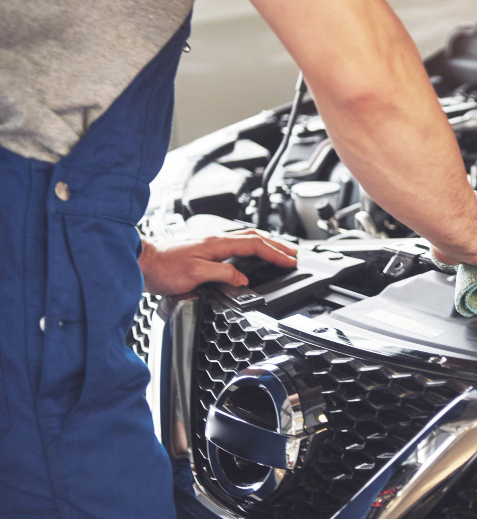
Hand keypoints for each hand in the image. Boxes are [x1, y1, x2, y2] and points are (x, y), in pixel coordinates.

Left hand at [138, 230, 297, 295]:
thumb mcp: (196, 274)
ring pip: (246, 240)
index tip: (289, 261)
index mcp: (217, 244)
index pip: (254, 245)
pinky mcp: (204, 251)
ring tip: (279, 252)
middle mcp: (215, 241)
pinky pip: (236, 246)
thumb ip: (223, 275)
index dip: (274, 253)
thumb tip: (242, 280)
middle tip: (293, 253)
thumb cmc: (162, 268)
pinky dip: (252, 249)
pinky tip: (252, 256)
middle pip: (254, 238)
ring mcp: (210, 244)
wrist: (141, 263)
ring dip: (266, 245)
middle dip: (276, 245)